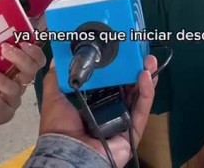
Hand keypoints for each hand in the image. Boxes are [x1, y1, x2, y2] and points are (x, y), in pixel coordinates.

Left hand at [0, 41, 46, 126]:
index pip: (38, 60)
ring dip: (0, 78)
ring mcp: (14, 99)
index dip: (34, 51)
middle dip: (19, 58)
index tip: (22, 42)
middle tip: (4, 48)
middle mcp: (22, 83)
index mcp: (24, 70)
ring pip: (13, 89)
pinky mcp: (4, 113)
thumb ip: (0, 52)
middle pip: (30, 71)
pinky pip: (1, 106)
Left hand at [38, 55, 157, 167]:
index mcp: (92, 102)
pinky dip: (146, 94)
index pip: (109, 81)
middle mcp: (109, 110)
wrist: (67, 153)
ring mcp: (122, 120)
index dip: (117, 67)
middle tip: (140, 52)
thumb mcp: (54, 97)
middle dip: (135, 69)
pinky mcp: (132, 131)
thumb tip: (58, 57)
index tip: (122, 51)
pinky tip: (146, 76)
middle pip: (127, 86)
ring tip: (149, 60)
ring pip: (138, 96)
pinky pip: (142, 111)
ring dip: (145, 77)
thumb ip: (56, 77)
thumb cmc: (59, 128)